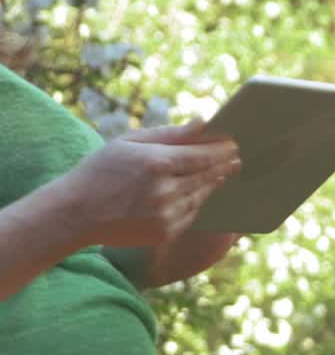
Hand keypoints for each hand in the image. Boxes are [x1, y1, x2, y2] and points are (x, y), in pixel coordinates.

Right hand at [61, 117, 242, 248]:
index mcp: (157, 163)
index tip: (234, 144)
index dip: (222, 150)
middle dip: (224, 165)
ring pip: (202, 195)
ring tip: (222, 173)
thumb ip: (170, 134)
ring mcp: (166, 214)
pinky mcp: (164, 232)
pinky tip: (201, 193)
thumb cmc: (102, 169)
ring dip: (214, 184)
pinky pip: (191, 214)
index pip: (202, 155)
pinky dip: (198, 202)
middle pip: (207, 175)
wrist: (77, 212)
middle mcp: (165, 190)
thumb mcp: (131, 142)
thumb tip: (203, 123)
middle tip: (237, 158)